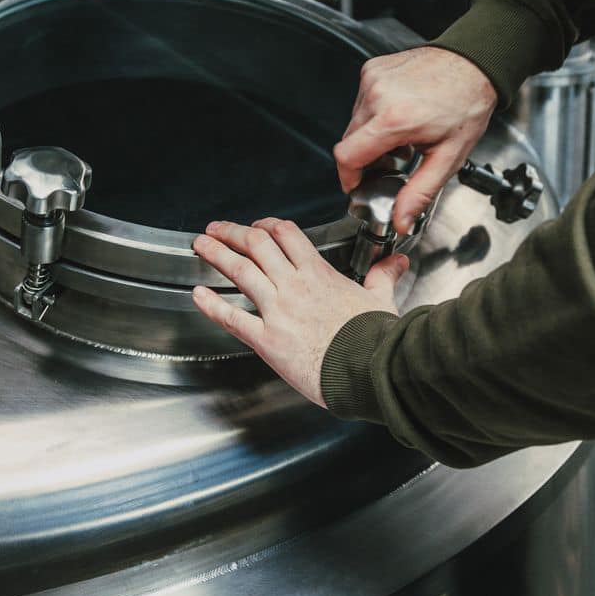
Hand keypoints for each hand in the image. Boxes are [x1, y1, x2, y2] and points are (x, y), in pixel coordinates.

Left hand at [192, 218, 408, 406]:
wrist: (370, 370)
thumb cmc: (376, 339)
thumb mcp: (381, 300)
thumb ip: (383, 276)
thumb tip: (397, 262)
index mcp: (319, 274)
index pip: (286, 235)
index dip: (267, 225)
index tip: (257, 226)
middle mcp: (294, 286)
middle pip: (256, 245)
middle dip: (232, 233)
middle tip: (216, 229)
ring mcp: (278, 311)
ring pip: (240, 271)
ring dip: (216, 255)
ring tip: (200, 246)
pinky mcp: (268, 340)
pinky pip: (233, 318)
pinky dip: (211, 305)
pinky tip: (198, 295)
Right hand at [335, 46, 497, 233]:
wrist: (475, 64)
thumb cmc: (467, 104)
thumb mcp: (448, 157)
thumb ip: (419, 192)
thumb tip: (400, 220)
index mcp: (395, 120)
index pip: (347, 156)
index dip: (348, 177)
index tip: (358, 184)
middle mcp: (378, 96)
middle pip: (349, 141)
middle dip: (365, 158)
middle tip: (393, 160)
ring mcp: (373, 79)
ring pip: (354, 122)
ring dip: (370, 135)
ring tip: (401, 136)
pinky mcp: (373, 69)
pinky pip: (361, 101)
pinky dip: (373, 113)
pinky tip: (398, 114)